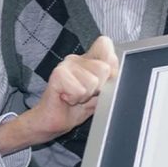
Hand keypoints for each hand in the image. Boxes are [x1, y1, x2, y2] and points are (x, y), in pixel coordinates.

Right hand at [0, 36, 118, 153]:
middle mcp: (76, 58)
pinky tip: (66, 99)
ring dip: (85, 96)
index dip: (110, 66)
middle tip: (84, 95)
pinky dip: (75, 99)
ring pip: (93, 81)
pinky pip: (79, 90)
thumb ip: (109, 80)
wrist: (52, 122)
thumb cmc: (74, 108)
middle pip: (104, 68)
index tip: (101, 82)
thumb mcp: (99, 95)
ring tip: (75, 98)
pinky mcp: (57, 75)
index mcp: (88, 60)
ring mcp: (66, 65)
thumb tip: (114, 70)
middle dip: (98, 88)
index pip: (105, 44)